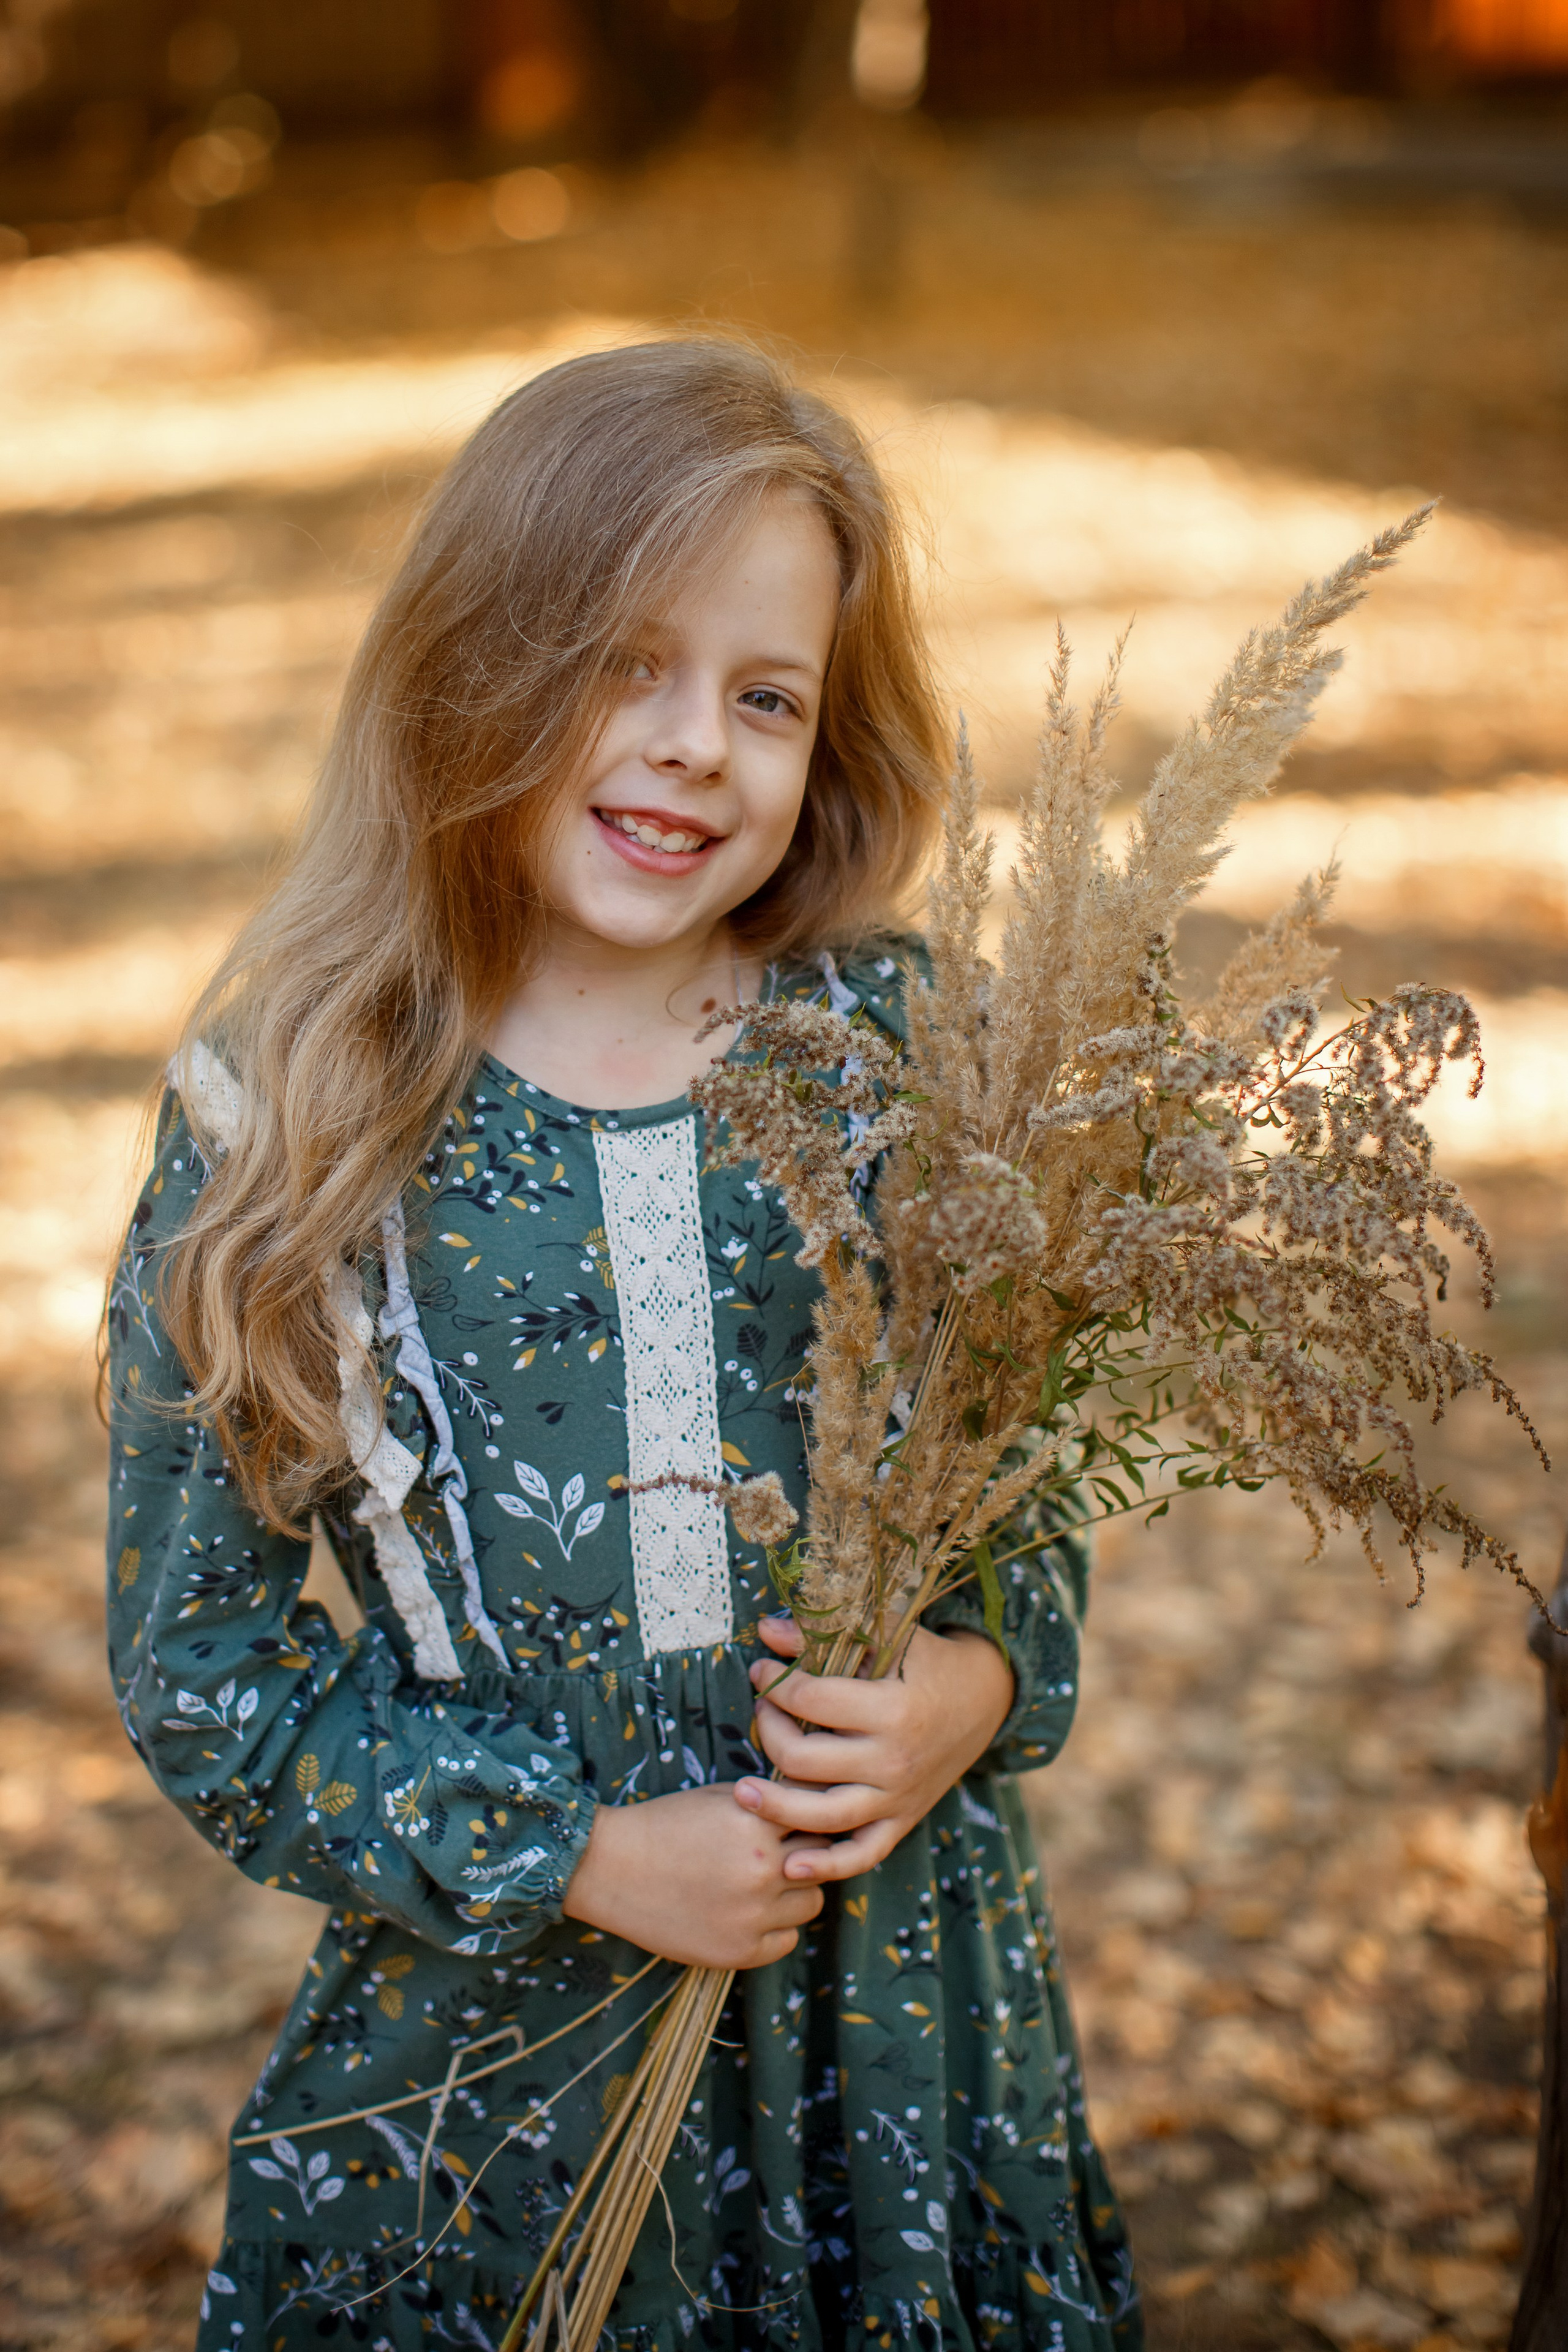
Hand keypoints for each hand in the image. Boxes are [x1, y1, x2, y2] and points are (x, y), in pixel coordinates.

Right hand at [561, 1782, 828, 1969]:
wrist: (611, 1868)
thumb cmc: (666, 1825)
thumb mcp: (721, 1798)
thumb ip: (770, 1806)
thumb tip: (816, 1810)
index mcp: (757, 1826)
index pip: (817, 1821)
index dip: (807, 1821)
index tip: (794, 1824)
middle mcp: (761, 1872)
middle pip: (821, 1863)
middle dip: (805, 1856)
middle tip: (779, 1854)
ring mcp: (752, 1916)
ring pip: (811, 1904)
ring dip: (795, 1892)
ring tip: (762, 1884)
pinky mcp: (738, 1952)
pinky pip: (787, 1941)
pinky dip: (777, 1928)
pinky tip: (750, 1912)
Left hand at [734, 1616, 1012, 1884]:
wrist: (985, 1698)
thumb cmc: (929, 1661)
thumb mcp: (888, 1634)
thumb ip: (828, 1632)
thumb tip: (766, 1628)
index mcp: (892, 1709)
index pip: (811, 1701)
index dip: (775, 1684)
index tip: (761, 1671)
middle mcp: (893, 1760)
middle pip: (804, 1760)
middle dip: (770, 1732)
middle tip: (761, 1712)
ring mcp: (898, 1797)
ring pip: (823, 1816)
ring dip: (775, 1807)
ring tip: (742, 1791)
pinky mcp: (903, 1820)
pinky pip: (863, 1854)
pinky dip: (827, 1866)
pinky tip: (791, 1864)